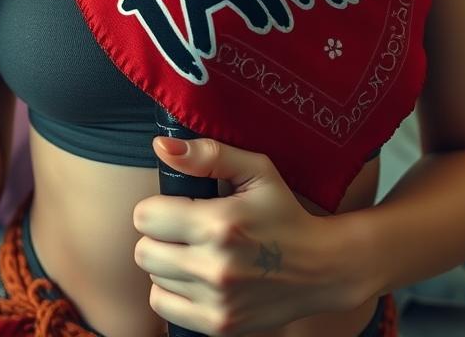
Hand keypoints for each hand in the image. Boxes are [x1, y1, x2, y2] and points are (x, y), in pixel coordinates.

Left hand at [134, 137, 361, 334]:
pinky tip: (196, 276)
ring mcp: (216, 300)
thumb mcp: (256, 170)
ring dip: (168, 261)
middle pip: (143, 250)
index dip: (158, 207)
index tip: (179, 206)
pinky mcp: (218, 325)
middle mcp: (214, 266)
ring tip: (196, 251)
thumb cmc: (284, 212)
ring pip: (153, 277)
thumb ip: (208, 155)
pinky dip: (172, 290)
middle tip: (186, 229)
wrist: (321, 268)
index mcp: (220, 223)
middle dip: (159, 234)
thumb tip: (161, 146)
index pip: (145, 217)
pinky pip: (163, 306)